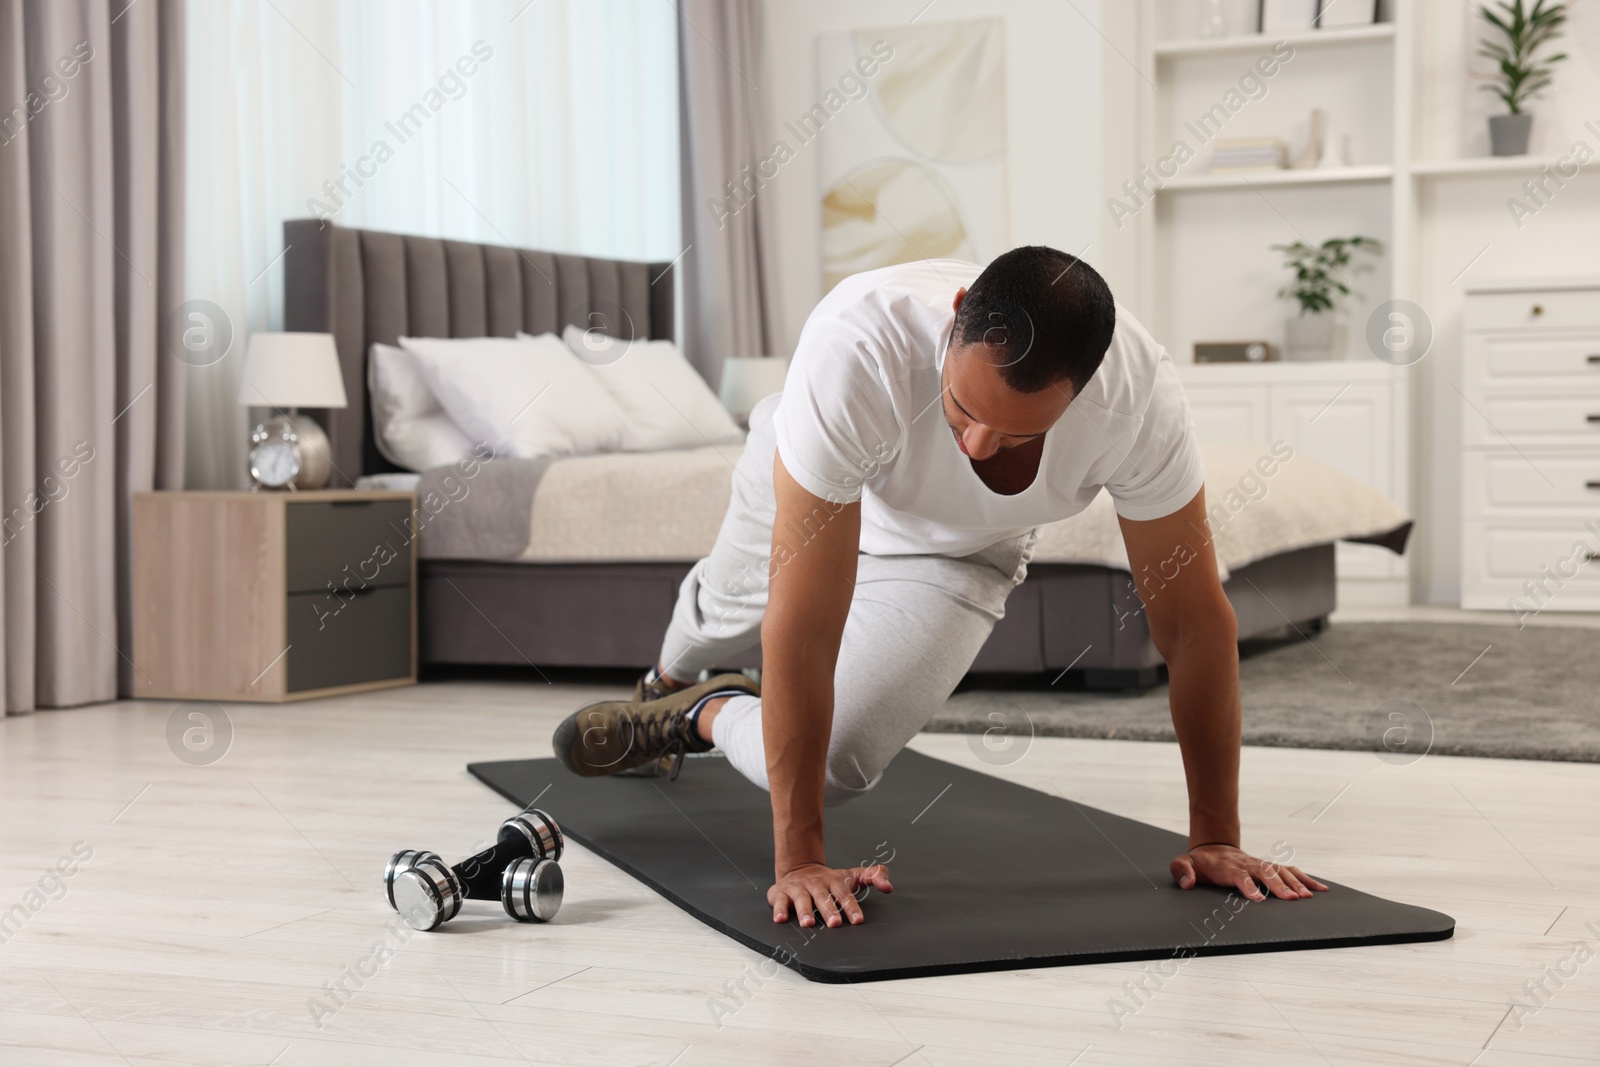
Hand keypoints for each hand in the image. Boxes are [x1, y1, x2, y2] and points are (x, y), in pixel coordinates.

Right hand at [768, 863, 892, 927]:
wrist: (799, 868)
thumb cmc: (830, 880)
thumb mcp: (853, 875)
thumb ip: (874, 876)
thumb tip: (889, 887)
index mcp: (834, 881)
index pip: (844, 893)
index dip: (851, 906)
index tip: (858, 920)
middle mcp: (816, 884)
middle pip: (823, 897)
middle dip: (829, 910)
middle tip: (835, 924)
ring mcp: (798, 888)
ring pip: (802, 899)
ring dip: (805, 911)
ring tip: (809, 924)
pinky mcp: (781, 892)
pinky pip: (779, 901)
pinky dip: (779, 909)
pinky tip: (781, 919)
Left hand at [1170, 844, 1328, 900]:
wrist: (1213, 848)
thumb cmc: (1200, 862)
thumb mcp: (1184, 863)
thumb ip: (1182, 871)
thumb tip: (1188, 883)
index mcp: (1228, 866)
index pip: (1240, 875)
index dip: (1248, 886)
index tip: (1258, 899)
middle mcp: (1248, 863)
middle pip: (1265, 873)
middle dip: (1279, 886)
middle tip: (1292, 899)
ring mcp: (1260, 864)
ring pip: (1281, 871)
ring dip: (1295, 883)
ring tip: (1308, 896)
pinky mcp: (1270, 867)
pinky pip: (1290, 871)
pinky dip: (1305, 878)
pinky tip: (1320, 889)